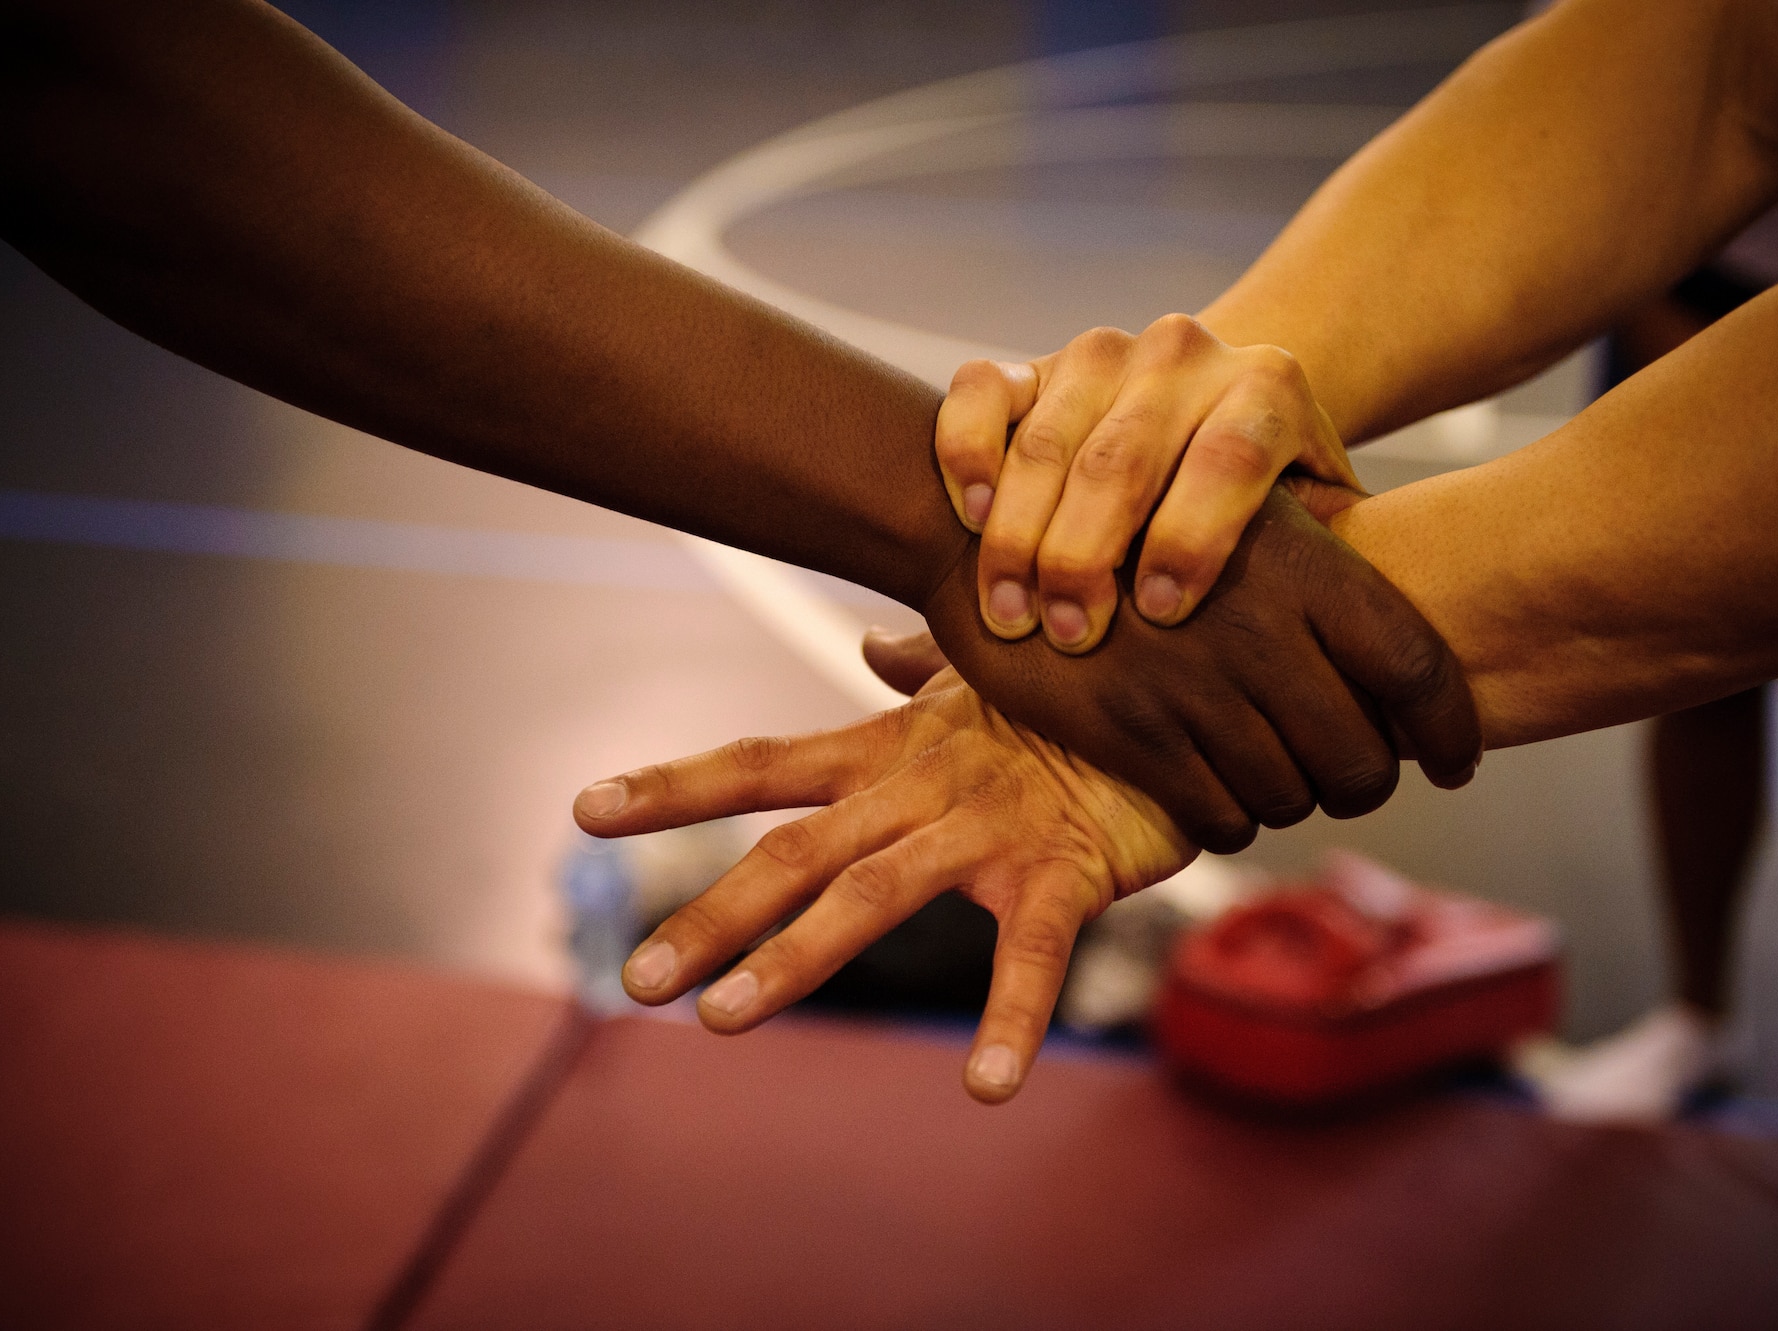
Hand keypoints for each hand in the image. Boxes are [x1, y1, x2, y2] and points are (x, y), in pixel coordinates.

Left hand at [574, 670, 1193, 1103]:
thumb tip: (866, 652)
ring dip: (793, 958)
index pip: (762, 764)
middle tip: (636, 978)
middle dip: (710, 913)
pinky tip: (984, 1089)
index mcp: (890, 746)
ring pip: (873, 893)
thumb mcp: (987, 678)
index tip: (584, 809)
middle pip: (794, 848)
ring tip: (722, 1019)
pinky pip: (1034, 954)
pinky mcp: (1066, 869)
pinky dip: (1009, 1020)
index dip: (673, 785)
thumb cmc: (1078, 691)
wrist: (1193, 689)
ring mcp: (989, 828)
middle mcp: (922, 785)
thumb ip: (917, 672)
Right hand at [920, 481, 1480, 850]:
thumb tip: (1398, 660)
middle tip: (1355, 780)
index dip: (1452, 728)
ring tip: (1281, 783)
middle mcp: (1256, 626)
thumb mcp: (1231, 516)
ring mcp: (1193, 685)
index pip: (1417, 664)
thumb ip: (1315, 578)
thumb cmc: (1127, 519)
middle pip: (1363, 755)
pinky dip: (1230, 819)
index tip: (1461, 759)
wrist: (988, 528)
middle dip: (1367, 783)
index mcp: (1299, 562)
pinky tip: (1220, 796)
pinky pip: (1218, 816)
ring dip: (1292, 802)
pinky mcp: (1132, 733)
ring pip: (1290, 795)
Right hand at [935, 315, 1355, 652]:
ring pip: (1050, 434)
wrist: (1198, 424)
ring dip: (1020, 533)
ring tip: (1012, 617)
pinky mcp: (1026, 363)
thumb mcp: (1319, 529)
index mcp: (1269, 389)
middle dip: (1089, 552)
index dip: (1195, 534)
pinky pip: (981, 391)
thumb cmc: (1263, 512)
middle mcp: (1184, 356)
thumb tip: (1361, 664)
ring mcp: (1098, 354)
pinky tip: (970, 520)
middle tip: (1073, 634)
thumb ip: (1337, 574)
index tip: (1162, 612)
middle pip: (1127, 453)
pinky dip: (969, 453)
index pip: (1231, 454)